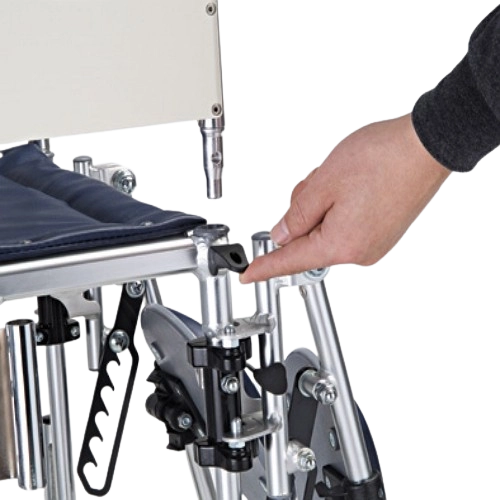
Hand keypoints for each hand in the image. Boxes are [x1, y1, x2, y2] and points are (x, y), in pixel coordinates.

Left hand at [239, 113, 450, 283]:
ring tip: (341, 182)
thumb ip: (297, 215)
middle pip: (310, 241)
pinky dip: (338, 210)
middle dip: (303, 215)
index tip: (248, 274)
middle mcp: (359, 252)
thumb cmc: (381, 159)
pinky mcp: (381, 235)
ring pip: (327, 231)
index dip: (266, 266)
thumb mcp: (324, 184)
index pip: (291, 260)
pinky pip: (345, 228)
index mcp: (341, 244)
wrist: (425, 147)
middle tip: (316, 185)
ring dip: (323, 208)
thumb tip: (282, 235)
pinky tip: (350, 189)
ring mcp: (373, 245)